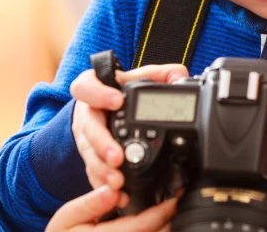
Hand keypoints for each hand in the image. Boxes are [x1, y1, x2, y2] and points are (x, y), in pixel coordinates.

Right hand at [45, 186, 176, 231]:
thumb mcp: (67, 217)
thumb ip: (90, 203)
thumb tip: (112, 190)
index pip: (143, 225)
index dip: (163, 211)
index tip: (174, 197)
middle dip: (167, 218)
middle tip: (173, 200)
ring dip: (164, 227)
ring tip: (166, 211)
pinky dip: (155, 231)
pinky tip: (155, 224)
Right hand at [70, 64, 189, 189]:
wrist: (106, 106)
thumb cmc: (122, 91)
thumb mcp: (142, 77)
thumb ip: (162, 74)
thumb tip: (179, 77)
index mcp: (94, 88)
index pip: (86, 87)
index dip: (98, 94)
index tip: (117, 101)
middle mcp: (87, 113)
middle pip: (87, 128)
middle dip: (102, 144)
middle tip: (117, 157)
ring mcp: (86, 137)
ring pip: (88, 154)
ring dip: (102, 169)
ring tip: (117, 180)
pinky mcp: (90, 156)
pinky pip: (92, 171)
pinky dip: (103, 183)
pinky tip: (116, 192)